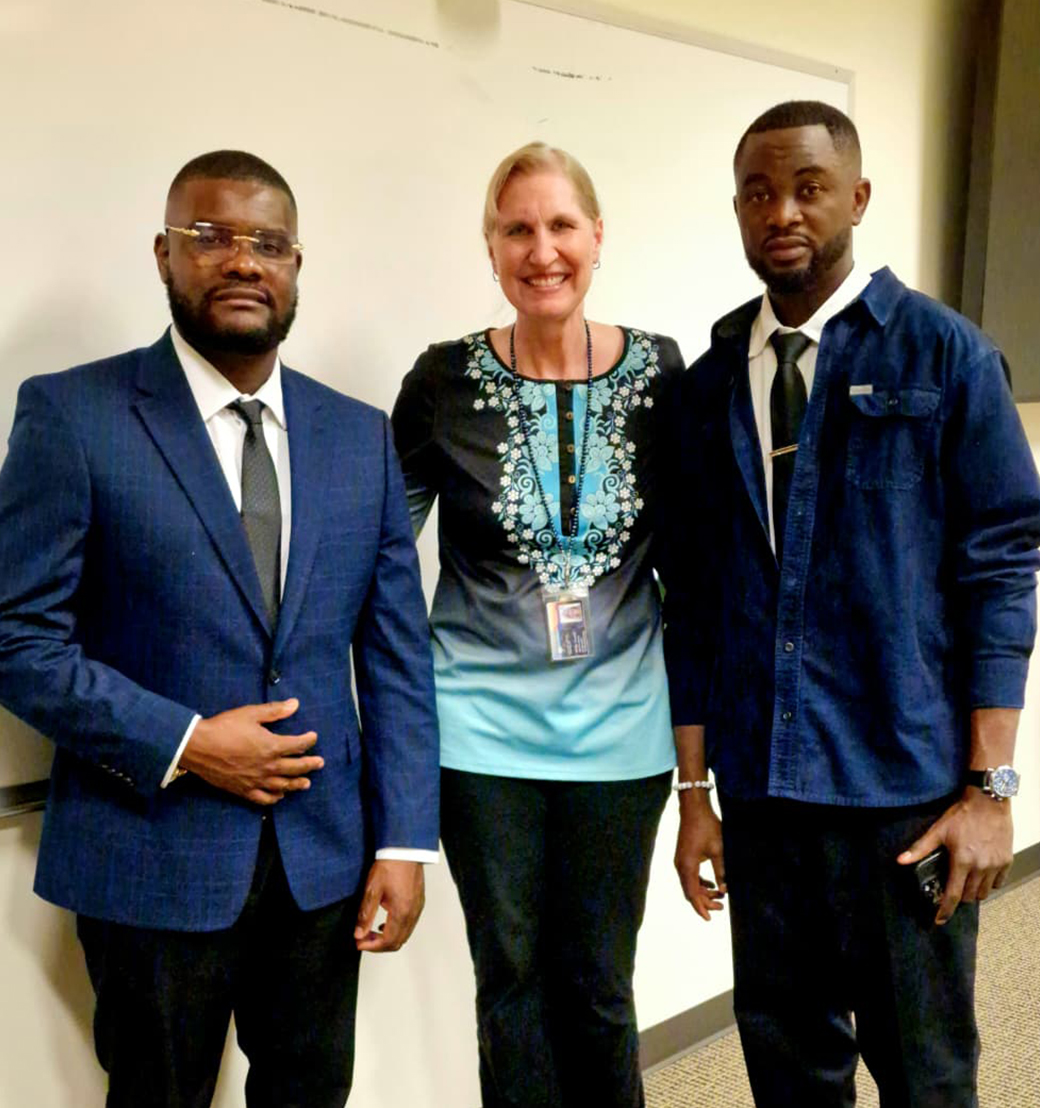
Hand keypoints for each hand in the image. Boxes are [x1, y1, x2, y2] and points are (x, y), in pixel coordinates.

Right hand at [179, 698, 323, 805]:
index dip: (309, 740)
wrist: (198, 747)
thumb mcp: (251, 713)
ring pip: (283, 786)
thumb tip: (295, 704)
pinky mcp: (243, 790)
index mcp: (272, 746)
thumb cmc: (224, 727)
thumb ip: (275, 711)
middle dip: (310, 765)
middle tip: (320, 763)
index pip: (298, 745)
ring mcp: (256, 781)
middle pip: (296, 768)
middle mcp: (268, 766)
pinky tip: (279, 796)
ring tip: (306, 783)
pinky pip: (263, 799)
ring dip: (297, 784)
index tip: (313, 736)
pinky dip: (274, 798)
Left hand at [354, 860, 424, 952]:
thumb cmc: (390, 866)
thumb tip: (359, 934)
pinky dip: (397, 930)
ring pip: (404, 935)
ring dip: (388, 938)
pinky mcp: (419, 902)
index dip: (372, 946)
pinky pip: (409, 925)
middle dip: (379, 945)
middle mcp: (413, 913)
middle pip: (398, 942)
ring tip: (372, 931)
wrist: (405, 849)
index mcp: (402, 912)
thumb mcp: (372, 890)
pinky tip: (385, 923)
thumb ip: (366, 915)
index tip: (359, 943)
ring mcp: (418, 908)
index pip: (388, 941)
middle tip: (364, 939)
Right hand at [674, 797, 726, 920]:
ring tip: (719, 895)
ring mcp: (680, 861)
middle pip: (690, 891)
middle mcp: (680, 866)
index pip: (692, 894)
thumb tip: (724, 890)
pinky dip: (700, 882)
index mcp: (687, 866)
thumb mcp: (718, 850)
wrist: (694, 808)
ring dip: (703, 891)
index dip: (700, 908)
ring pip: (690, 884)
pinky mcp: (683, 856)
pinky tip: (711, 883)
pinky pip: (690, 875)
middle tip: (722, 907)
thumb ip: (721, 872)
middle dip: (705, 901)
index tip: (709, 919)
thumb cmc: (706, 826)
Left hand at [897, 789, 1012, 924]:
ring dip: (974, 891)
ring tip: (966, 881)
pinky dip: (989, 884)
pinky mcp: (1007, 861)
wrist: (988, 801)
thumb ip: (921, 848)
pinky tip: (981, 875)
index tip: (939, 920)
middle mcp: (981, 867)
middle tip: (952, 889)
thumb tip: (900, 860)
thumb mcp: (938, 830)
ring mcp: (996, 865)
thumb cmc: (962, 815)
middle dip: (960, 897)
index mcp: (962, 862)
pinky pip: (998, 883)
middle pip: (970, 896)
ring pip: (985, 892)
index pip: (953, 895)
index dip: (945, 910)